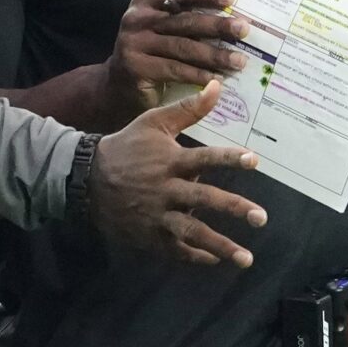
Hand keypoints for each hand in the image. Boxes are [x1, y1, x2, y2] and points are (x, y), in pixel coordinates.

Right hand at [89, 80, 267, 266]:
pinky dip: (196, 257)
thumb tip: (217, 87)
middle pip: (204, 200)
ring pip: (192, 233)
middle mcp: (166, 190)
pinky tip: (216, 260)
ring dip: (221, 246)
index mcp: (169, 161)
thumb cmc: (127, 147)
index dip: (229, 159)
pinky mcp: (148, 236)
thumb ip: (188, 108)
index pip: (205, 158)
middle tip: (261, 218)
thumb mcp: (154, 122)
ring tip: (246, 259)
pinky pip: (175, 251)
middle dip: (234, 209)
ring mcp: (157, 216)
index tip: (254, 160)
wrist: (86, 180)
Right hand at [106, 0, 249, 112]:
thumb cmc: (149, 54)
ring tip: (239, 60)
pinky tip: (217, 79)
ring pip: (183, 47)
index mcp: (144, 2)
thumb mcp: (160, 29)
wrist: (116, 85)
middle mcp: (136, 19)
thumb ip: (183, 18)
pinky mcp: (136, 67)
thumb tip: (229, 16)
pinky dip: (199, 74)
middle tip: (243, 30)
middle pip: (185, 20)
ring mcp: (134, 43)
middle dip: (218, 25)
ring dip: (214, 55)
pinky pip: (175, 70)